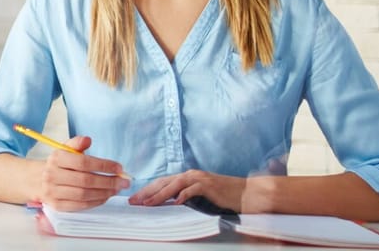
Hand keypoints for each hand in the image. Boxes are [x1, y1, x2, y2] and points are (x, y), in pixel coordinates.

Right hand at [37, 136, 129, 211]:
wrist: (37, 180)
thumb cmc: (57, 164)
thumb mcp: (64, 149)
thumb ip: (77, 143)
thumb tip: (88, 140)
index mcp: (56, 158)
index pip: (83, 162)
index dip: (103, 165)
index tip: (119, 167)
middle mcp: (53, 175)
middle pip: (86, 180)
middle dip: (109, 181)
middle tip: (124, 181)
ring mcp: (54, 192)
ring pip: (84, 194)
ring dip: (105, 193)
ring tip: (117, 189)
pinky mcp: (57, 205)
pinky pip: (80, 205)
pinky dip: (96, 202)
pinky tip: (105, 197)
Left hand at [127, 169, 249, 212]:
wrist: (245, 193)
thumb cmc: (223, 196)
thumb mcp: (200, 196)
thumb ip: (185, 196)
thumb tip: (168, 203)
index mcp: (187, 177)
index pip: (162, 183)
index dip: (147, 190)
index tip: (134, 199)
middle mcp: (191, 175)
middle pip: (164, 182)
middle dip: (147, 192)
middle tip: (133, 201)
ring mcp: (199, 179)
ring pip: (174, 185)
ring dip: (159, 195)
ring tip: (147, 203)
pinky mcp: (209, 185)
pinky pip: (192, 190)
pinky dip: (182, 196)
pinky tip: (174, 203)